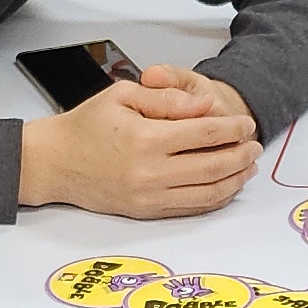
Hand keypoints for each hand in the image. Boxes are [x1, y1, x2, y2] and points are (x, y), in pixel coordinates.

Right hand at [19, 68, 258, 216]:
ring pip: (207, 192)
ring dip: (234, 180)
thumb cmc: (84, 127)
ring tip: (247, 167)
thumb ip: (168, 99)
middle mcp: (150, 173)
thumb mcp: (123, 96)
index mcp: (146, 139)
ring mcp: (149, 197)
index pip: (204, 133)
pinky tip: (225, 186)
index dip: (232, 128)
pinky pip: (190, 208)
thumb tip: (206, 106)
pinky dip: (215, 198)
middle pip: (213, 166)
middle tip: (254, 146)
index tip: (245, 124)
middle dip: (241, 155)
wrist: (53, 162)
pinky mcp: (146, 211)